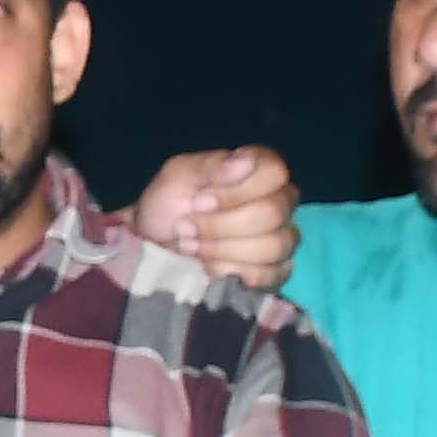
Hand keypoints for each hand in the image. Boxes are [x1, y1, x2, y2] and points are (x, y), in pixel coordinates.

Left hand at [130, 146, 299, 292]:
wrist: (155, 245)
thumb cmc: (169, 203)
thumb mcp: (180, 175)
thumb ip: (213, 165)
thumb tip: (245, 162)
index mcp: (261, 170)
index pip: (275, 173)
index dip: (236, 192)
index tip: (200, 201)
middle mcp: (280, 201)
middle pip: (272, 214)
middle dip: (220, 225)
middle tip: (187, 227)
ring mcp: (282, 238)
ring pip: (273, 246)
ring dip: (223, 249)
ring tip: (192, 247)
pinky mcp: (275, 272)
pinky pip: (271, 275)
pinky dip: (232, 272)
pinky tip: (209, 268)